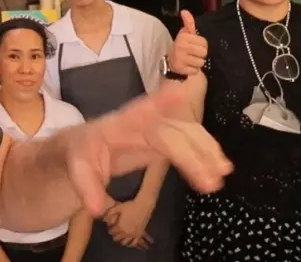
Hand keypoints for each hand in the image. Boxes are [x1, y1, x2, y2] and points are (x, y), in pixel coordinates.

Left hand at [63, 81, 231, 216]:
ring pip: (187, 133)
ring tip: (223, 171)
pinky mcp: (164, 140)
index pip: (140, 112)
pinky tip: (220, 167)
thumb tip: (95, 208)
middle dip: (193, 152)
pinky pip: (189, 142)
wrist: (85, 150)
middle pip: (172, 132)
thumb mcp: (76, 169)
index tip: (179, 92)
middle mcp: (143, 122)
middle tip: (211, 180)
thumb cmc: (81, 155)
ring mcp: (156, 128)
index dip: (160, 102)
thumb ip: (86, 187)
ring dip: (206, 150)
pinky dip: (205, 152)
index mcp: (119, 125)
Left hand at [104, 200, 153, 247]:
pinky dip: (130, 244)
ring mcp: (133, 234)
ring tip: (119, 237)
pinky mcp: (139, 234)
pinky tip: (128, 243)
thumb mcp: (117, 207)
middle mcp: (126, 232)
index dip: (110, 229)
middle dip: (114, 235)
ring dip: (121, 240)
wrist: (143, 206)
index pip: (112, 231)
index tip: (110, 227)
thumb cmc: (129, 206)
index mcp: (120, 226)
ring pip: (125, 242)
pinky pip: (134, 243)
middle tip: (114, 232)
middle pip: (117, 237)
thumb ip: (109, 213)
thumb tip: (103, 220)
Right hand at [168, 10, 207, 75]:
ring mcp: (180, 58)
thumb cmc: (182, 47)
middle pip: (204, 52)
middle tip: (192, 54)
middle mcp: (181, 46)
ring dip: (197, 63)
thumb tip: (184, 11)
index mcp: (183, 37)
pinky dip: (193, 70)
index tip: (193, 46)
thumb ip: (188, 23)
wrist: (172, 63)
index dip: (201, 45)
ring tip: (189, 60)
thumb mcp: (185, 34)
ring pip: (201, 62)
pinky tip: (187, 67)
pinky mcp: (181, 69)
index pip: (204, 42)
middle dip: (200, 54)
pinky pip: (196, 70)